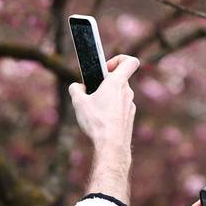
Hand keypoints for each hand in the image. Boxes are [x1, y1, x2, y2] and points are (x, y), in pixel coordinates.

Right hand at [69, 53, 138, 197]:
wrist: (111, 145)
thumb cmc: (96, 121)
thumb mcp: (78, 102)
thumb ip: (75, 89)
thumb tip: (77, 87)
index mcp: (117, 83)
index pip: (130, 61)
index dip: (118, 59)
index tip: (105, 68)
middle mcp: (127, 92)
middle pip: (119, 79)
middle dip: (105, 82)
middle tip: (92, 90)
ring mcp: (130, 105)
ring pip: (119, 94)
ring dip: (107, 97)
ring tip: (93, 108)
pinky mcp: (129, 117)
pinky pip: (120, 107)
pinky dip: (111, 109)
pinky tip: (100, 119)